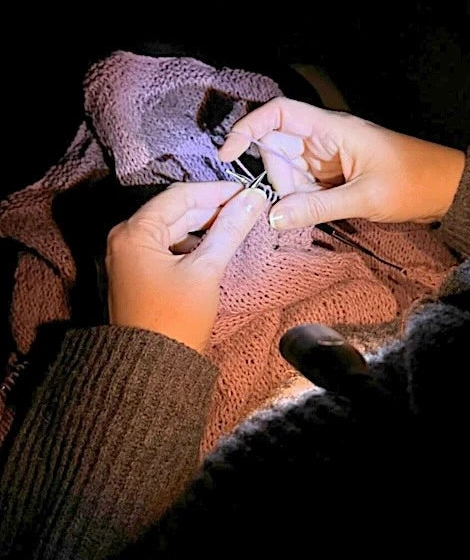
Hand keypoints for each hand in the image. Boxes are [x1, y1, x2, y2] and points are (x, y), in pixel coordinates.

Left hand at [106, 182, 266, 352]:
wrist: (153, 368)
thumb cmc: (177, 318)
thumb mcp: (206, 269)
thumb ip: (229, 229)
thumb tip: (253, 198)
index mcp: (135, 232)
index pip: (180, 196)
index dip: (216, 191)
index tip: (248, 191)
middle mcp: (126, 237)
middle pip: (175, 210)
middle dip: (212, 208)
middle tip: (248, 207)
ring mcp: (130, 255)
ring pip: (173, 227)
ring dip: (204, 224)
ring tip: (237, 224)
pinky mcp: (139, 271)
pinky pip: (169, 245)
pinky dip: (193, 241)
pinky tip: (216, 243)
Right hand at [218, 98, 464, 228]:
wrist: (444, 189)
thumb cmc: (411, 183)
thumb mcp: (362, 198)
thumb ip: (315, 208)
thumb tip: (272, 217)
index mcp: (331, 129)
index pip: (279, 114)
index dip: (249, 128)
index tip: (229, 155)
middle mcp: (325, 140)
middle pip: (278, 149)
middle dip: (281, 180)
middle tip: (301, 205)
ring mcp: (328, 159)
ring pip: (290, 172)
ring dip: (295, 195)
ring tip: (326, 208)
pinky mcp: (334, 176)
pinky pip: (305, 187)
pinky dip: (306, 202)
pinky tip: (324, 212)